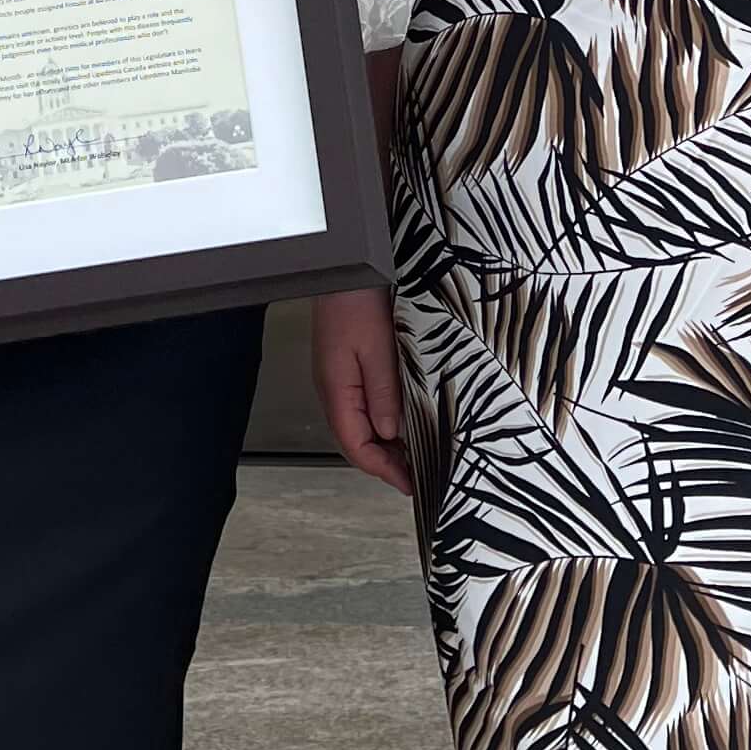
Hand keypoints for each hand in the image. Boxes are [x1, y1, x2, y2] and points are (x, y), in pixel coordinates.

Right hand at [312, 286, 412, 495]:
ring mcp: (338, 378)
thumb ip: (383, 393)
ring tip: (413, 455)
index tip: (409, 483)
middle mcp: (333, 388)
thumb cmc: (357, 299)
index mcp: (336, 389)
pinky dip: (382, 422)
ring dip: (384, 444)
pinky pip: (362, 406)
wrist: (346, 266)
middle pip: (355, 440)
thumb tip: (389, 434)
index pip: (355, 446)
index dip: (382, 469)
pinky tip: (401, 421)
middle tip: (417, 475)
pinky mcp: (347, 366)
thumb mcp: (379, 347)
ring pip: (359, 425)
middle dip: (384, 463)